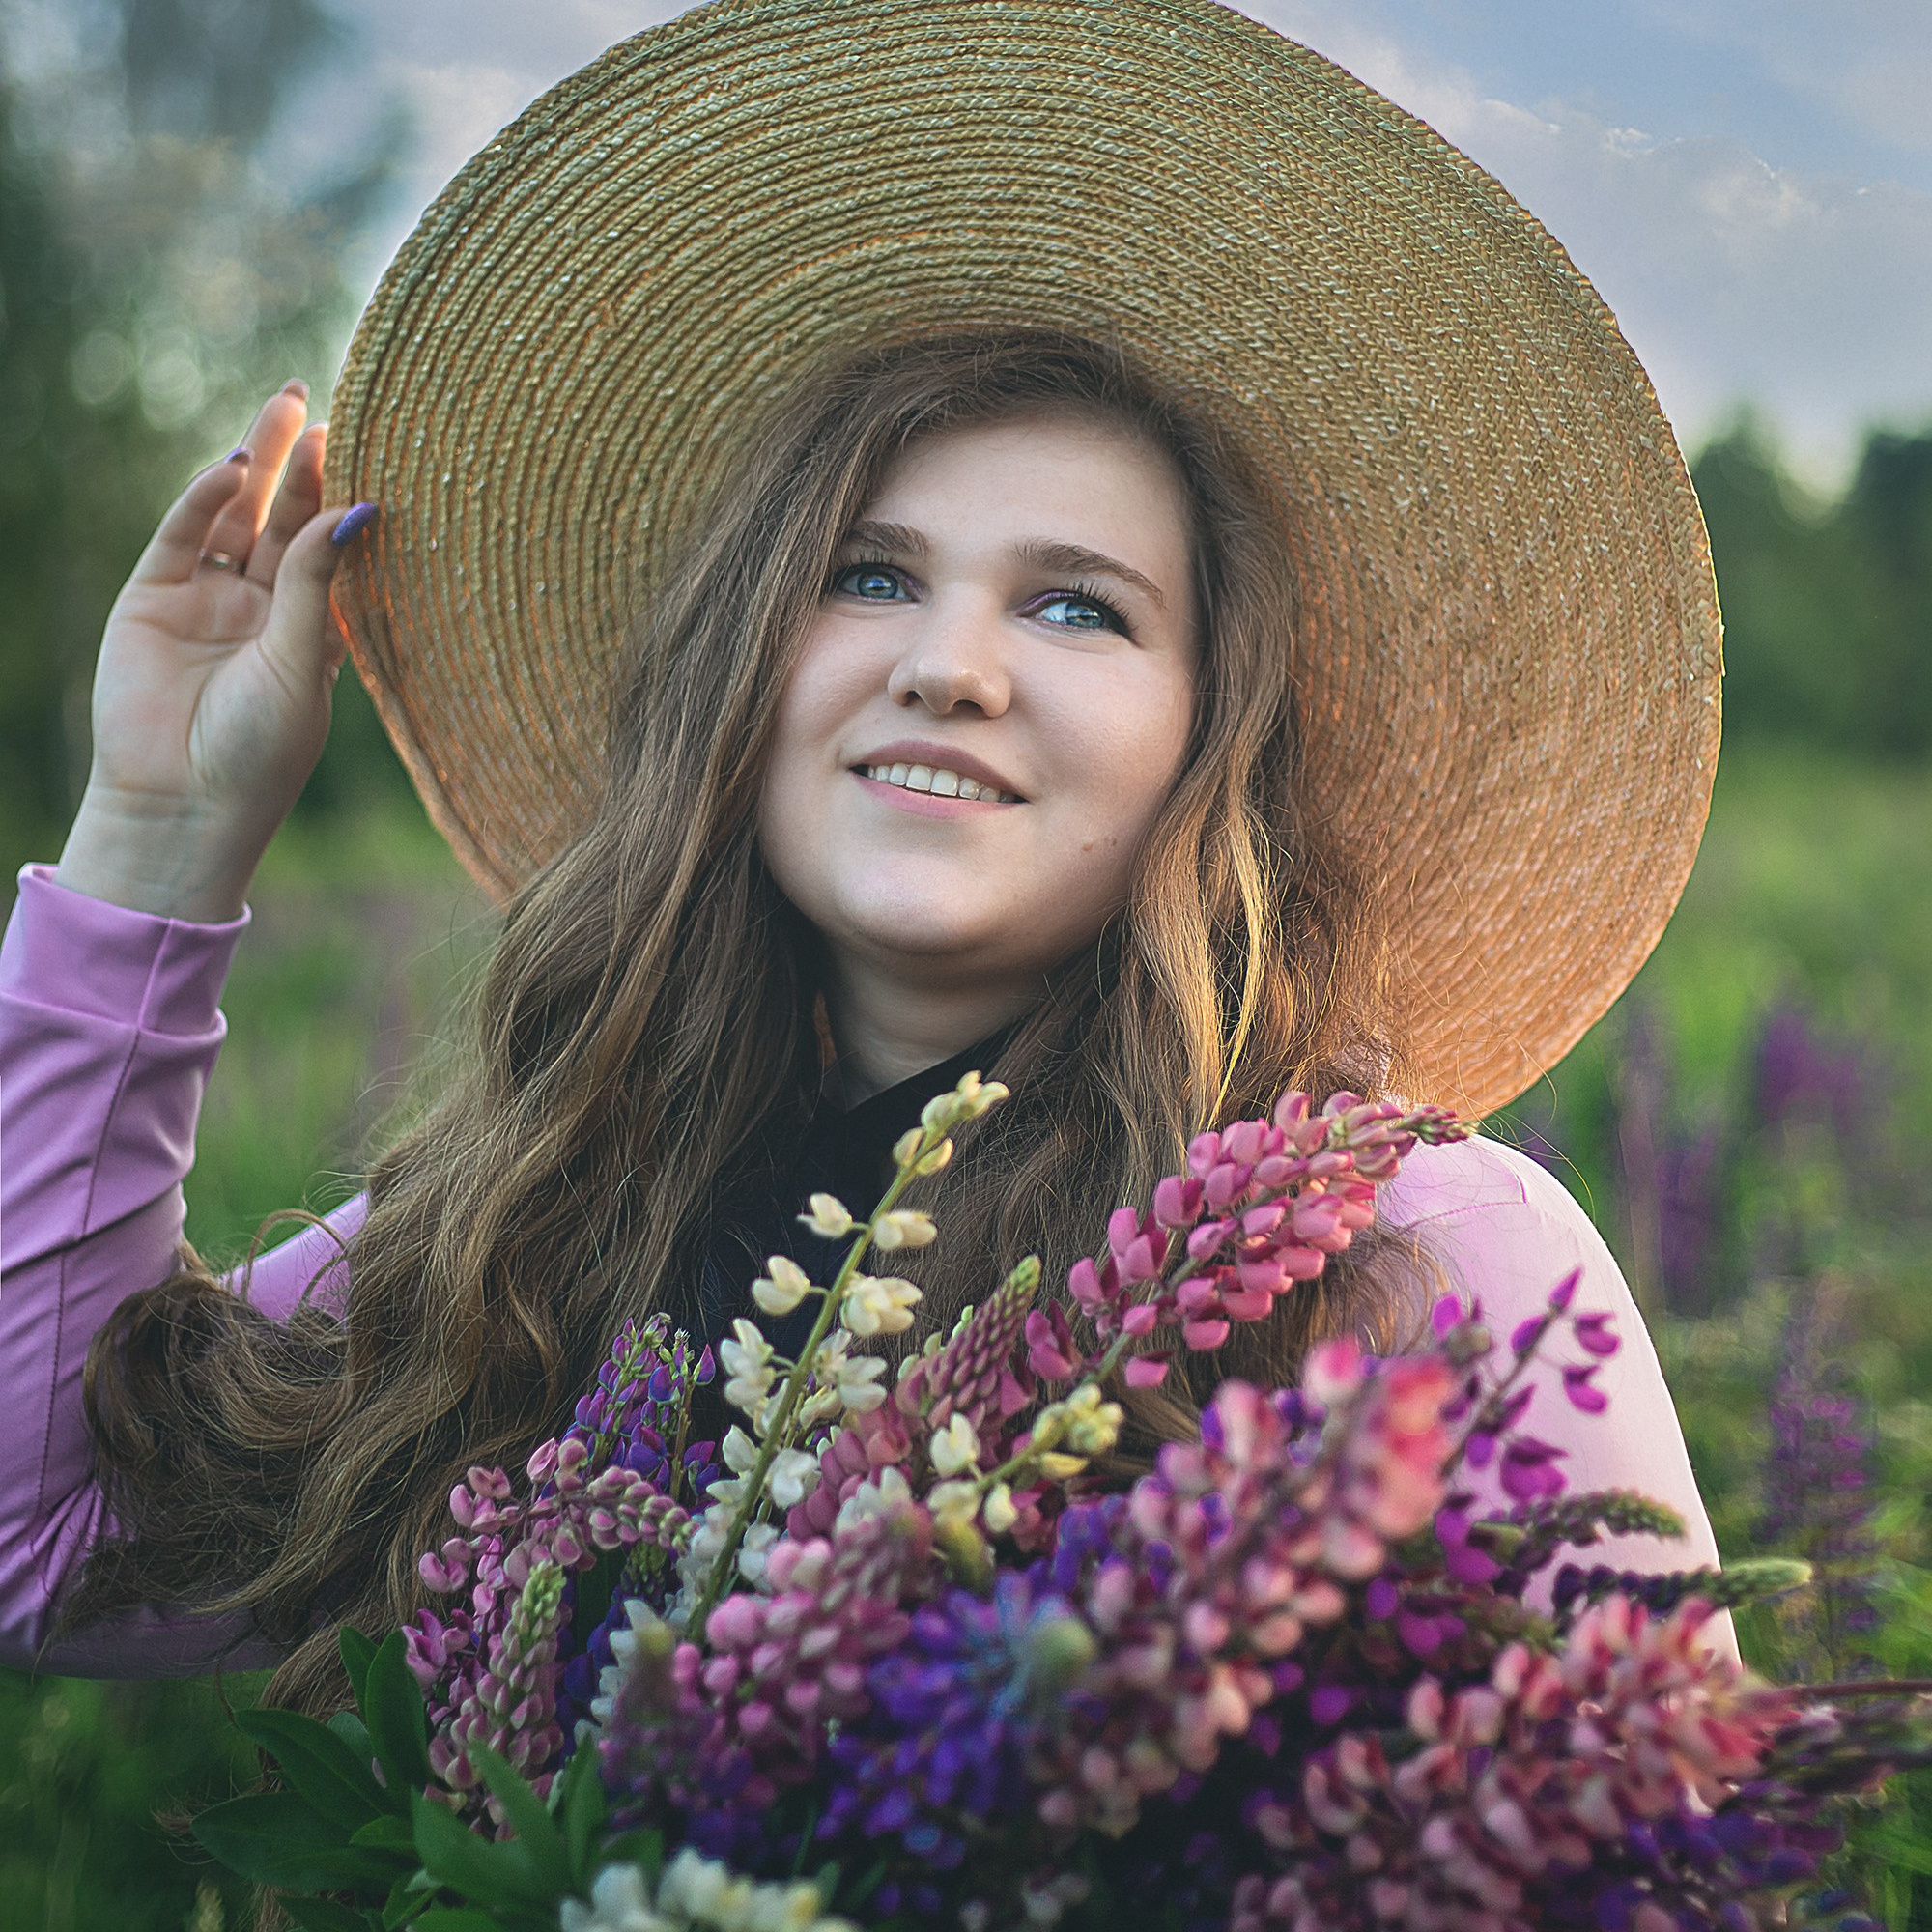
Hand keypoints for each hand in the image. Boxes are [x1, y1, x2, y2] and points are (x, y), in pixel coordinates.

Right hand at [55, 381, 376, 920]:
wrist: (182, 804)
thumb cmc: (260, 751)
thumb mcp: (299, 661)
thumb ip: (315, 583)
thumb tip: (359, 509)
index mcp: (311, 629)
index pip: (330, 547)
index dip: (344, 496)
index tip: (374, 444)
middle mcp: (261, 607)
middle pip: (284, 517)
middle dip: (303, 462)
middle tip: (324, 399)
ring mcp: (206, 598)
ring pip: (236, 514)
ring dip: (258, 462)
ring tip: (284, 407)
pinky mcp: (153, 597)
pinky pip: (184, 535)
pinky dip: (205, 499)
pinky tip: (233, 468)